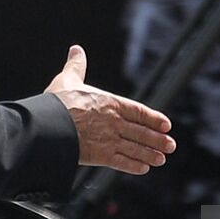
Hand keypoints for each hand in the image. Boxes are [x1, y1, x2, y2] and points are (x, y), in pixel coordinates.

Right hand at [45, 45, 175, 174]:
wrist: (48, 125)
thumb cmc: (57, 102)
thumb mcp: (68, 79)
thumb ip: (76, 66)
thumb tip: (76, 49)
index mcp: (110, 103)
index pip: (139, 111)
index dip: (154, 118)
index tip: (166, 125)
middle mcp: (114, 122)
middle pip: (141, 132)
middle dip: (157, 139)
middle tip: (170, 146)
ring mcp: (109, 140)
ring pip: (135, 148)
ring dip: (150, 154)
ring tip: (161, 159)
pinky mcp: (100, 156)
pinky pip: (122, 162)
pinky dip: (134, 166)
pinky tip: (143, 169)